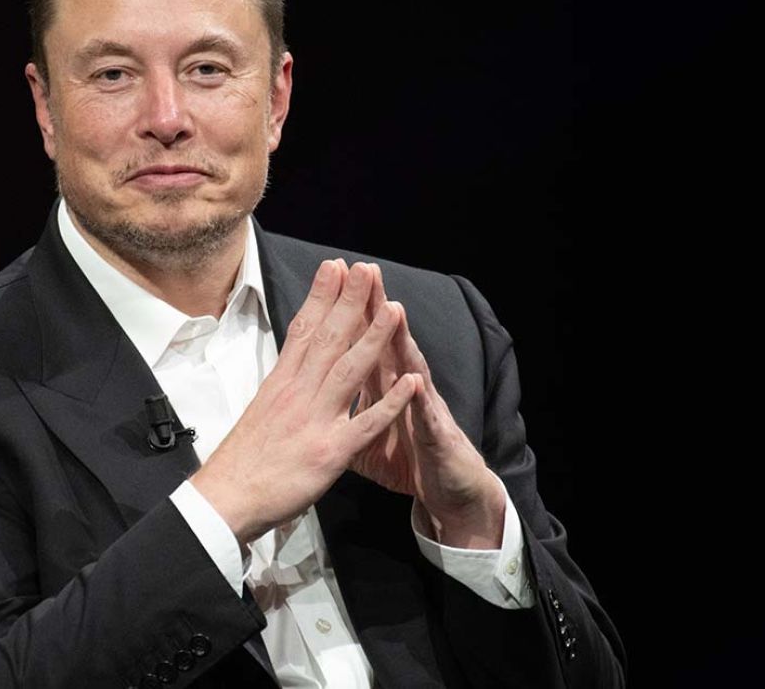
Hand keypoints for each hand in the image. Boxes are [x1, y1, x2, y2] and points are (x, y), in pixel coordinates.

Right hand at [190, 260, 421, 543]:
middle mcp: (298, 393)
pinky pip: (366, 423)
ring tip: (395, 308)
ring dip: (374, 338)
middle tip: (366, 269)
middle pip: (328, 338)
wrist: (225, 498)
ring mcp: (315, 419)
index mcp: (281, 382)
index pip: (304, 329)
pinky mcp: (330, 451)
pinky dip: (391, 402)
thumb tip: (293, 365)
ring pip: (350, 370)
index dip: (321, 296)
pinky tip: (413, 383)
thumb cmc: (242, 459)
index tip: (335, 267)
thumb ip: (282, 386)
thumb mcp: (260, 410)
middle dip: (350, 301)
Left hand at [350, 265, 505, 548]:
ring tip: (393, 310)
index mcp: (381, 385)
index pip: (361, 340)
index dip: (346, 312)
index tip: (331, 279)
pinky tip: (416, 382)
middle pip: (385, 342)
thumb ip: (344, 408)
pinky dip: (418, 400)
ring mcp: (422, 408)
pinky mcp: (435, 437)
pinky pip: (425, 418)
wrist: (448, 492)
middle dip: (373, 308)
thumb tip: (316, 394)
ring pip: (410, 368)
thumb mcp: (364, 434)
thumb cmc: (407, 458)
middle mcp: (403, 388)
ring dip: (402, 341)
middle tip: (364, 272)